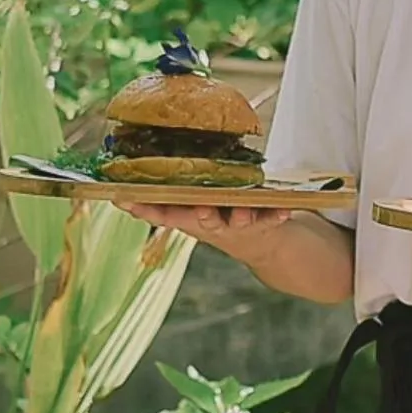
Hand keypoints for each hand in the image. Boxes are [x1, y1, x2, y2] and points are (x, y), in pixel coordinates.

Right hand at [110, 197, 292, 264]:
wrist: (261, 247)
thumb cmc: (218, 215)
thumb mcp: (190, 206)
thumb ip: (167, 191)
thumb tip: (126, 166)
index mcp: (190, 217)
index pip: (163, 214)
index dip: (145, 209)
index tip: (125, 199)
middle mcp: (212, 225)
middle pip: (202, 220)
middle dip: (201, 214)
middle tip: (200, 209)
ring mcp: (239, 226)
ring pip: (238, 221)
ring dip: (239, 216)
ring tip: (242, 211)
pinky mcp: (265, 224)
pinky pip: (273, 219)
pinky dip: (278, 214)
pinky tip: (286, 210)